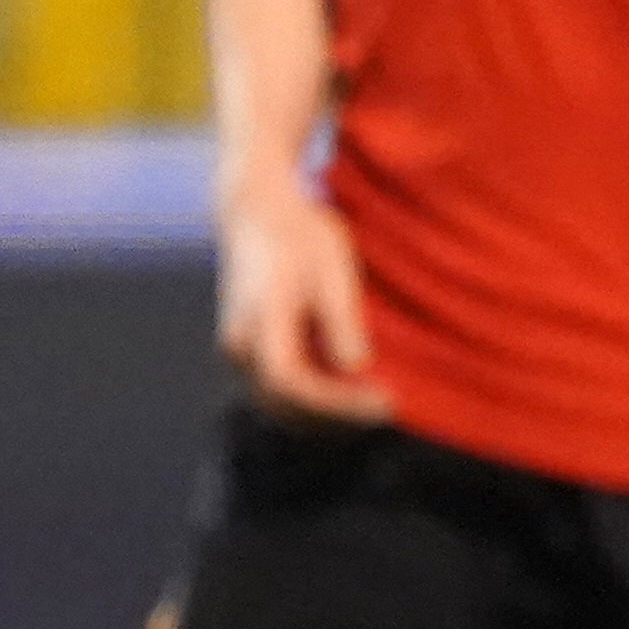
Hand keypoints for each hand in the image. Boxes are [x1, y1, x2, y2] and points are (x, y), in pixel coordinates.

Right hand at [215, 176, 392, 422]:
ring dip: (326, 414)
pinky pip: (279, 391)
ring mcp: (240, 351)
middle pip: (285, 403)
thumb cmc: (300, 235)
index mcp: (260, 319)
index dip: (338, 402)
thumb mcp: (333, 271)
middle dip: (338, 415)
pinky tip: (352, 392)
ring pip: (279, 404)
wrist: (258, 213)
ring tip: (374, 403)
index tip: (385, 402)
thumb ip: (341, 321)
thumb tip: (355, 367)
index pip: (291, 382)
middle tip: (388, 405)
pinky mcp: (250, 352)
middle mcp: (240, 344)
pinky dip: (314, 401)